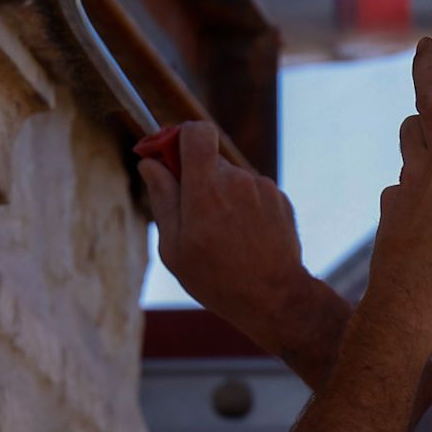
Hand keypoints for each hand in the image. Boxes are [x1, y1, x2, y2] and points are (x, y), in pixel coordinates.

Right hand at [137, 122, 314, 347]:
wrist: (274, 298)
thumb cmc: (216, 279)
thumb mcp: (174, 246)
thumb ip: (163, 198)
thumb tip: (150, 163)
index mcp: (207, 190)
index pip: (196, 132)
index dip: (179, 138)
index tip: (169, 157)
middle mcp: (238, 182)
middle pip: (210, 159)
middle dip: (197, 177)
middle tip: (193, 213)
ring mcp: (263, 189)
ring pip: (232, 178)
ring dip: (222, 196)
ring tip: (224, 235)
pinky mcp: (280, 199)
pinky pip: (252, 192)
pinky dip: (244, 207)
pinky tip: (244, 237)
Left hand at [366, 40, 431, 335]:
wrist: (404, 308)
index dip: (429, 68)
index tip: (424, 45)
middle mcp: (418, 173)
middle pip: (413, 125)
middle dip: (427, 117)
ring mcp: (397, 198)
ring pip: (407, 164)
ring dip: (424, 163)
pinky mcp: (387, 224)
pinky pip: (402, 200)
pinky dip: (418, 203)